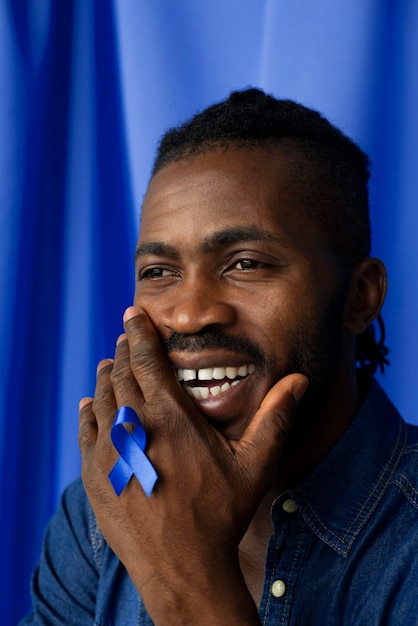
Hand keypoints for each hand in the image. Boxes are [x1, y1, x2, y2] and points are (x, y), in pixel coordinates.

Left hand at [79, 306, 307, 623]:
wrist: (182, 568)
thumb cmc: (220, 515)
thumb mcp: (254, 465)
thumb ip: (275, 417)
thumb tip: (299, 380)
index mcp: (171, 417)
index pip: (146, 358)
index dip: (138, 332)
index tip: (132, 314)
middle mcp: (134, 426)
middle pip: (119, 373)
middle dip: (122, 350)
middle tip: (125, 338)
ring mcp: (109, 451)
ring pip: (100, 398)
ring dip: (105, 376)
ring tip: (109, 365)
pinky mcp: (94, 474)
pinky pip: (85, 429)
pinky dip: (88, 411)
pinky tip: (91, 405)